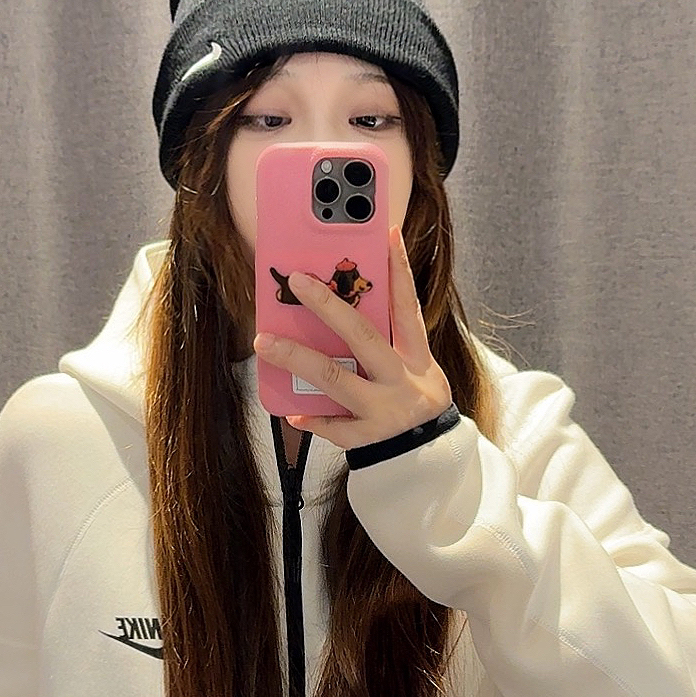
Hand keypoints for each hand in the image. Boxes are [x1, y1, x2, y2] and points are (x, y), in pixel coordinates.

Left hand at [252, 227, 452, 449]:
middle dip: (328, 306)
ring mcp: (385, 411)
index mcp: (417, 360)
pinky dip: (313, 419)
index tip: (387, 235)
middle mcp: (402, 382)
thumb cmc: (415, 406)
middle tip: (297, 280)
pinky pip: (334, 426)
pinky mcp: (369, 440)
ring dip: (298, 358)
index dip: (400, 271)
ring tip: (265, 342)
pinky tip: (291, 413)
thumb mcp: (417, 373)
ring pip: (337, 379)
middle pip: (363, 336)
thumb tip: (342, 312)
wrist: (431, 461)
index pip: (408, 308)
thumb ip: (388, 347)